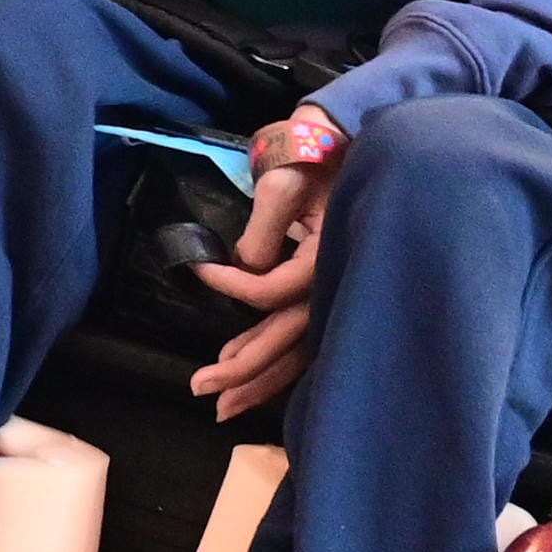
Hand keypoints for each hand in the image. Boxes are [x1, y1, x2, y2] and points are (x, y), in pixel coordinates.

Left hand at [189, 109, 341, 407]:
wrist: (351, 147)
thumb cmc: (315, 161)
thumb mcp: (285, 184)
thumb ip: (263, 229)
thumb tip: (246, 266)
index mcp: (327, 259)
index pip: (271, 290)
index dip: (231, 287)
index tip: (201, 270)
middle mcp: (335, 286)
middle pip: (287, 341)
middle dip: (244, 372)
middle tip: (200, 390)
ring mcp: (335, 295)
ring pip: (296, 351)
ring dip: (258, 379)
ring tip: (220, 404)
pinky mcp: (329, 295)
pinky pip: (303, 339)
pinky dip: (275, 358)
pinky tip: (244, 369)